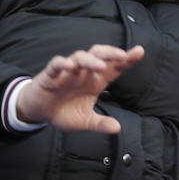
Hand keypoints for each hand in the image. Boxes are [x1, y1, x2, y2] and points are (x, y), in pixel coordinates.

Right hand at [14, 44, 144, 132]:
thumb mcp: (84, 121)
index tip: (139, 51)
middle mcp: (83, 73)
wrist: (39, 113)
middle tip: (122, 56)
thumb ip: (100, 124)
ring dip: (90, 60)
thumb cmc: (64, 112)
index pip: (113, 68)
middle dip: (110, 53)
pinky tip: (69, 66)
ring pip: (80, 57)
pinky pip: (56, 64)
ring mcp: (67, 72)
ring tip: (99, 66)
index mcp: (95, 82)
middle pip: (98, 56)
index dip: (126, 60)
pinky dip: (62, 63)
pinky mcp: (50, 75)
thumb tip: (117, 128)